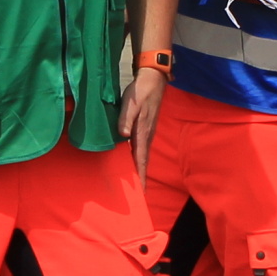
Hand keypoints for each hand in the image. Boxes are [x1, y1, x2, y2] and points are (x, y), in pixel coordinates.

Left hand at [118, 64, 165, 184]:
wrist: (153, 80)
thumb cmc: (140, 92)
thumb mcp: (130, 104)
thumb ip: (125, 119)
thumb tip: (123, 135)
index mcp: (142, 133)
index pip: (141, 160)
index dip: (140, 176)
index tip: (141, 192)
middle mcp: (146, 136)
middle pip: (143, 162)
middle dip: (141, 178)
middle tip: (138, 195)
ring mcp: (147, 132)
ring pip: (143, 155)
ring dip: (140, 169)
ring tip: (136, 183)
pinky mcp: (145, 128)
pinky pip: (141, 148)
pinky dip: (138, 158)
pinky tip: (133, 161)